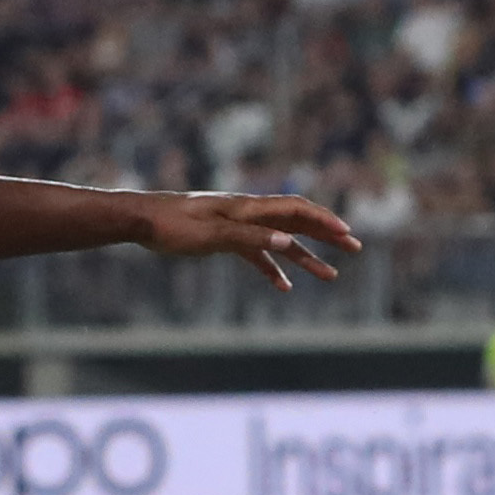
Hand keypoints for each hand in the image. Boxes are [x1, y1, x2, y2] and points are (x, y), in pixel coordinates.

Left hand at [139, 190, 355, 289]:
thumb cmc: (173, 225)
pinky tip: (284, 287)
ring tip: (330, 275)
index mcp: (248, 208)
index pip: (296, 209)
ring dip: (306, 257)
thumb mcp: (213, 234)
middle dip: (326, 236)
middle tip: (354, 248)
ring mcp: (237, 227)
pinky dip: (273, 268)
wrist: (141, 221)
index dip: (324, 220)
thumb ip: (251, 238)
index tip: (347, 233)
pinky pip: (257, 254)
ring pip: (280, 241)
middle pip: (296, 222)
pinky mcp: (223, 240)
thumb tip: (289, 240)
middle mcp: (248, 214)